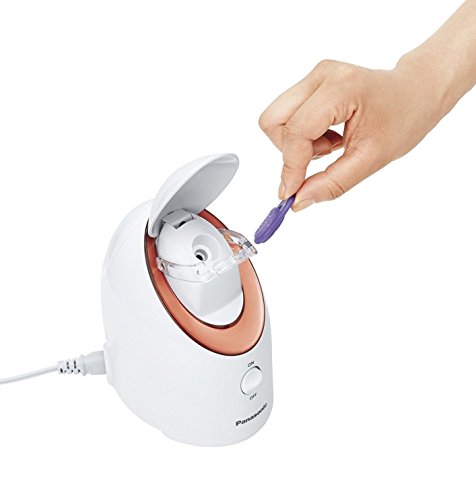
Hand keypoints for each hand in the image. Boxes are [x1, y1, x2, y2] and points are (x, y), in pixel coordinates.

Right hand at [259, 58, 444, 210]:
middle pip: (274, 120)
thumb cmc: (404, 119)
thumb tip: (298, 202)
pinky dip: (302, 136)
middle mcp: (322, 75)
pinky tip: (330, 136)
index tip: (290, 194)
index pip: (298, 131)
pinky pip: (287, 117)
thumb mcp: (371, 159)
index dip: (291, 167)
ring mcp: (314, 76)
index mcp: (341, 88)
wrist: (417, 92)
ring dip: (297, 144)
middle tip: (323, 157)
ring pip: (276, 119)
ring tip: (331, 145)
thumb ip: (332, 183)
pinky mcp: (311, 83)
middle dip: (290, 150)